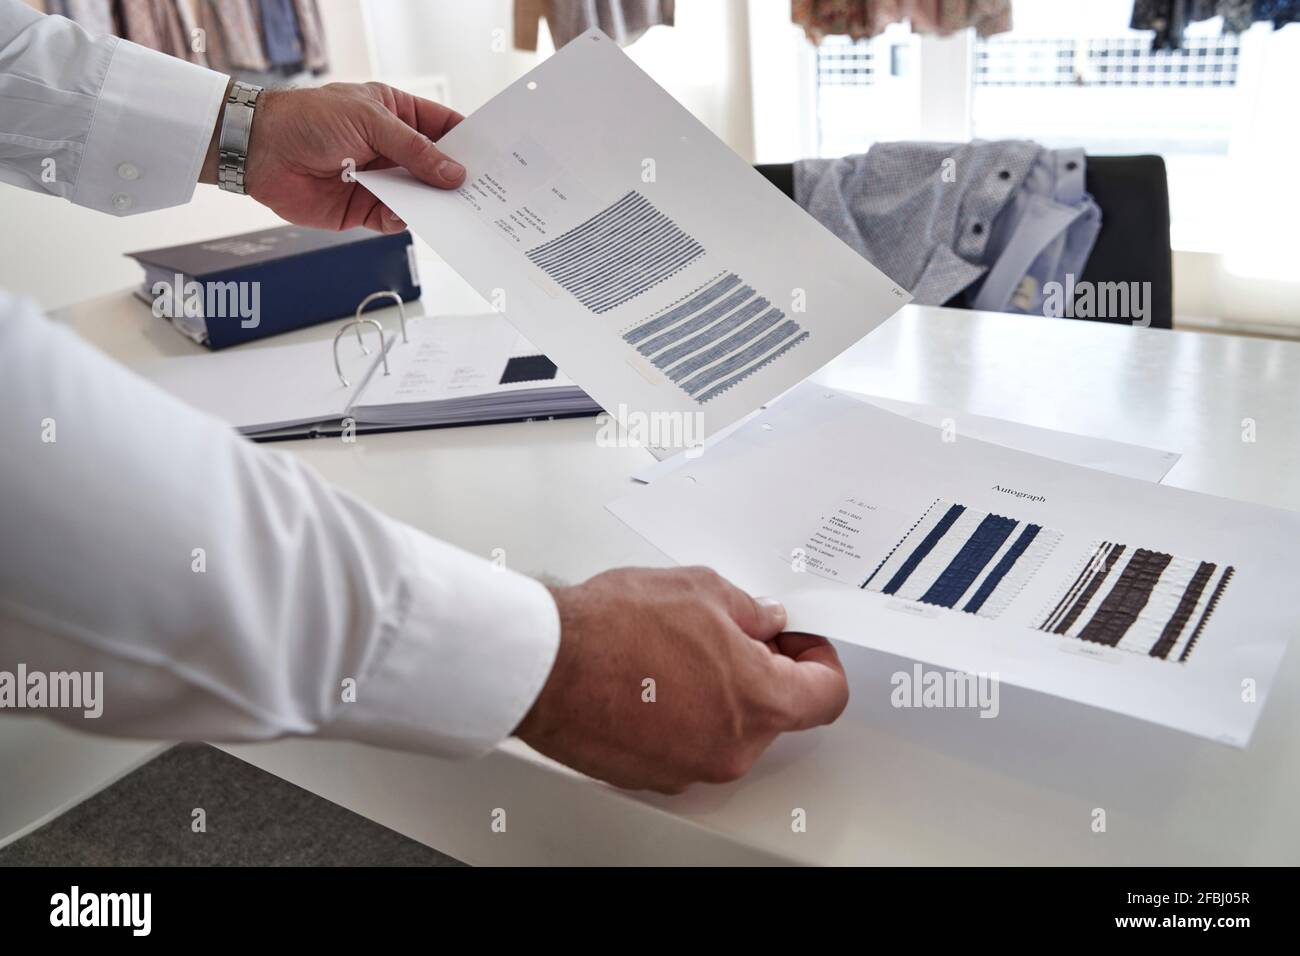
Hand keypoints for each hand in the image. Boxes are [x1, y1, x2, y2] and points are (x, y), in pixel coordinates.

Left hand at [202, 81, 465, 232]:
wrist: (260, 151)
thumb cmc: (308, 119)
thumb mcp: (370, 122)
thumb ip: (415, 150)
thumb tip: (454, 173)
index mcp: (396, 114)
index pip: (443, 127)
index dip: (468, 142)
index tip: (495, 158)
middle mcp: (392, 149)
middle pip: (437, 167)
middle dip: (458, 179)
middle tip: (486, 193)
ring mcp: (380, 180)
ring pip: (421, 197)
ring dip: (436, 204)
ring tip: (459, 212)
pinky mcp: (365, 209)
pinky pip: (396, 218)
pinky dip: (407, 220)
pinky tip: (414, 218)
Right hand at [516, 567, 848, 793]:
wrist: (544, 665)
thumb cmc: (611, 629)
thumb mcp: (700, 590)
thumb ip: (749, 610)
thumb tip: (763, 621)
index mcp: (759, 702)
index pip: (826, 694)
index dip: (818, 660)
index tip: (799, 643)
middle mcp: (731, 747)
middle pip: (776, 713)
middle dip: (761, 670)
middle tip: (730, 633)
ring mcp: (690, 767)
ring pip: (728, 729)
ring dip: (719, 693)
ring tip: (677, 650)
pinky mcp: (652, 774)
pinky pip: (687, 743)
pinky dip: (681, 714)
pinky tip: (651, 678)